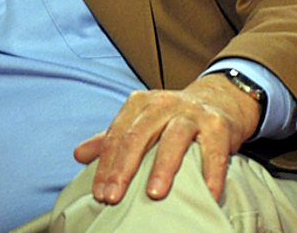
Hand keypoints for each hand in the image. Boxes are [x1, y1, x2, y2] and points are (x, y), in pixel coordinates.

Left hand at [73, 74, 261, 204]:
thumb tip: (78, 155)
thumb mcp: (139, 122)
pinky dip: (211, 173)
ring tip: (153, 194)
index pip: (116, 136)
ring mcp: (191, 113)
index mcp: (138, 104)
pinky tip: (207, 193)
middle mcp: (162, 104)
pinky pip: (213, 152)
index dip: (105, 165)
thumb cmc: (170, 118)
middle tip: (113, 196)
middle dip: (123, 169)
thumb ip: (109, 139)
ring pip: (173, 140)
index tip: (98, 193)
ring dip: (162, 168)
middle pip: (138, 137)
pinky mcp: (218, 125)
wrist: (217, 100)